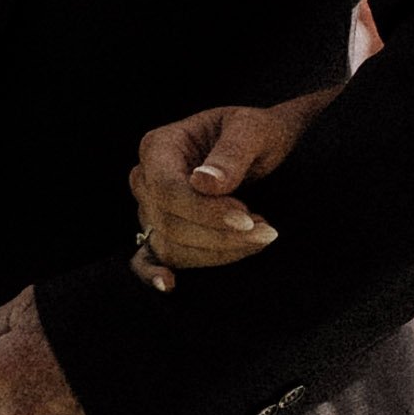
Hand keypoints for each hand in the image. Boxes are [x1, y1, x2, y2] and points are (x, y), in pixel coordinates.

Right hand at [125, 95, 321, 285]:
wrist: (260, 146)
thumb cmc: (254, 133)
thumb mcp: (253, 130)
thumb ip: (231, 153)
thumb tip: (203, 183)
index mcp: (159, 146)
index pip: (169, 190)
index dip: (205, 211)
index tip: (247, 219)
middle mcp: (145, 178)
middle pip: (170, 223)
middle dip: (221, 235)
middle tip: (267, 231)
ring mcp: (150, 208)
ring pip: (171, 246)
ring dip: (217, 252)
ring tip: (259, 236)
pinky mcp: (160, 232)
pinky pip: (146, 258)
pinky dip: (154, 273)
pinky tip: (170, 284)